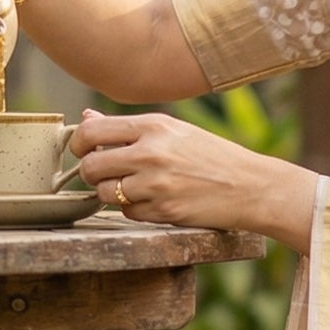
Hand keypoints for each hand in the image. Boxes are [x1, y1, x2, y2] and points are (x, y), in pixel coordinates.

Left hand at [69, 109, 318, 249]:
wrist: (251, 186)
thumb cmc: (211, 155)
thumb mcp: (173, 131)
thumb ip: (128, 128)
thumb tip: (86, 117)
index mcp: (153, 126)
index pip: (91, 132)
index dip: (78, 144)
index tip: (82, 151)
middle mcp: (151, 153)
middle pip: (91, 167)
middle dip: (92, 174)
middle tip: (105, 174)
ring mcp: (157, 184)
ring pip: (104, 193)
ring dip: (112, 194)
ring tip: (133, 188)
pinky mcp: (164, 212)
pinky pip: (127, 213)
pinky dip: (134, 209)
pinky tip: (154, 201)